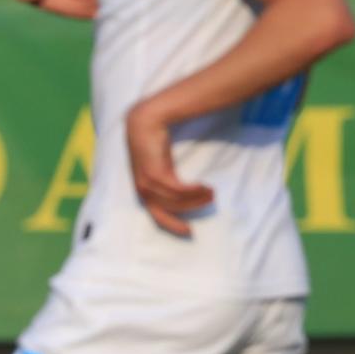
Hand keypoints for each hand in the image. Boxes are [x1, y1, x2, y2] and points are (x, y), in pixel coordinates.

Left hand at [127, 100, 212, 236]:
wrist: (146, 122)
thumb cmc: (154, 144)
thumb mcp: (161, 166)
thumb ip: (167, 180)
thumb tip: (182, 192)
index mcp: (144, 190)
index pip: (156, 214)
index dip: (171, 224)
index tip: (189, 231)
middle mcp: (143, 189)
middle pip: (167, 210)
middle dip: (189, 210)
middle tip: (209, 205)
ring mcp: (146, 182)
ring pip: (175, 200)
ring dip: (195, 199)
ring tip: (211, 193)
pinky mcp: (154, 173)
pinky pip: (177, 189)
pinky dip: (192, 191)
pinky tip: (204, 187)